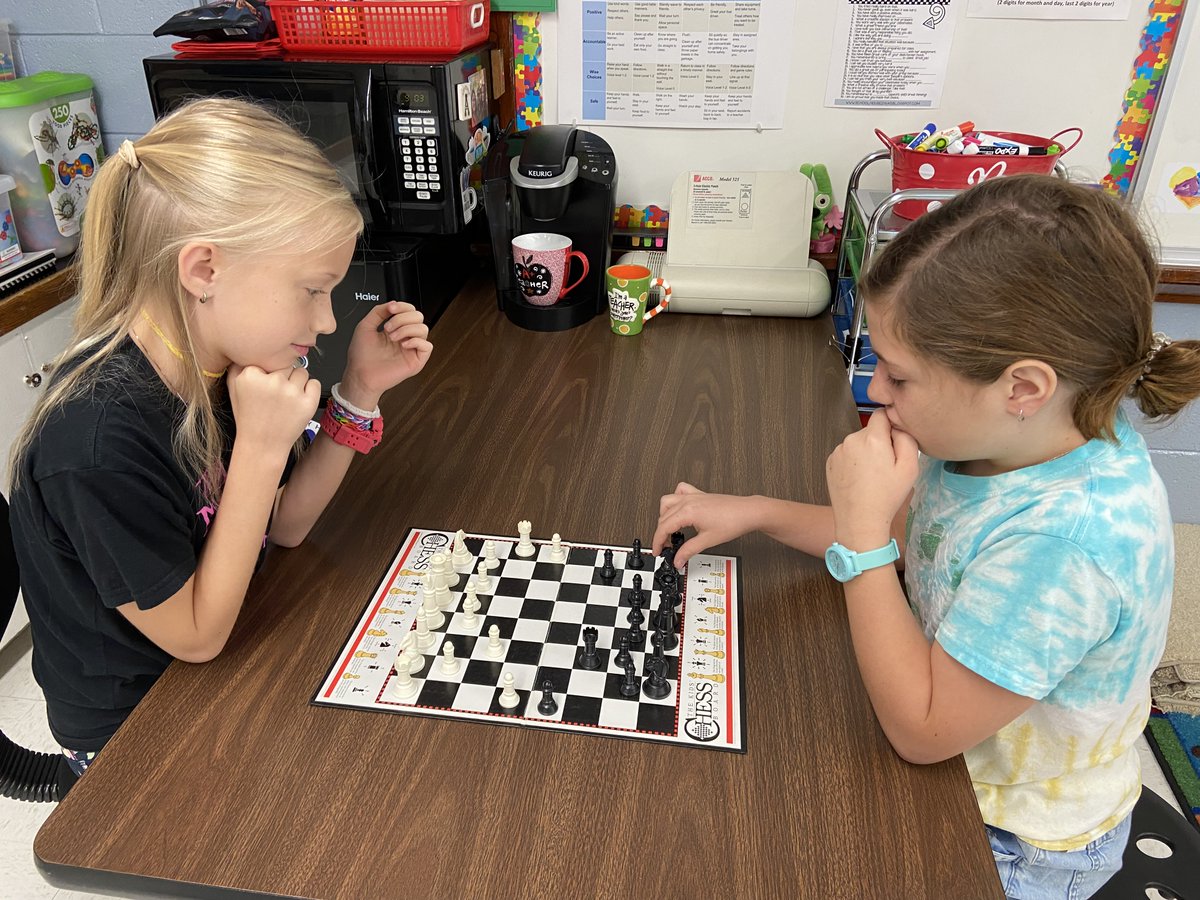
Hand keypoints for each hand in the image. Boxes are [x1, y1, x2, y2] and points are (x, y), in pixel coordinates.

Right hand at [227, 364, 320, 458]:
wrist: (262, 444)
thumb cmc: (249, 417)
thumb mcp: (233, 389)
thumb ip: (238, 365)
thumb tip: (248, 348)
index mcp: (251, 375)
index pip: (269, 358)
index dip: (268, 371)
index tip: (264, 383)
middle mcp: (272, 381)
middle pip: (286, 364)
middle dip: (283, 375)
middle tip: (275, 394)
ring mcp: (291, 392)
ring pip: (302, 372)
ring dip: (296, 382)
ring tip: (285, 400)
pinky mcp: (308, 402)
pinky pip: (314, 383)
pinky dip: (309, 391)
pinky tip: (297, 402)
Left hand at [341, 301, 432, 408]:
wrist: (360, 375)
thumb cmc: (361, 356)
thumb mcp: (365, 326)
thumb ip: (378, 311)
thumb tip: (393, 303)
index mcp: (395, 329)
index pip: (409, 311)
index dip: (403, 306)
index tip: (390, 309)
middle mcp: (405, 337)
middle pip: (418, 317)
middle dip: (402, 318)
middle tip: (388, 328)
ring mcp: (411, 349)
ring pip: (424, 329)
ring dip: (407, 329)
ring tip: (393, 337)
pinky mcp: (416, 361)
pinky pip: (427, 346)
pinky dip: (416, 341)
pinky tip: (403, 345)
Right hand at [651, 482, 762, 566]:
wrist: (748, 512)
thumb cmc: (733, 522)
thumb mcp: (708, 541)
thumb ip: (689, 551)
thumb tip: (678, 560)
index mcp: (688, 511)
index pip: (663, 527)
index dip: (658, 542)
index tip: (659, 551)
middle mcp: (688, 501)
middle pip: (663, 517)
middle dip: (661, 533)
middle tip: (667, 546)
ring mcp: (693, 496)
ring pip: (667, 502)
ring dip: (664, 515)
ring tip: (670, 529)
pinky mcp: (699, 495)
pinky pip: (680, 491)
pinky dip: (675, 499)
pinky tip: (679, 509)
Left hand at [826, 409, 917, 549]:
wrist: (859, 520)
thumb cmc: (887, 496)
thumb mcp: (910, 467)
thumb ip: (907, 438)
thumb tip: (897, 425)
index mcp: (872, 438)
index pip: (882, 414)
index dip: (892, 426)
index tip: (895, 443)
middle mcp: (851, 439)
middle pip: (870, 430)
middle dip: (879, 442)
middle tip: (886, 466)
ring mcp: (838, 451)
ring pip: (858, 442)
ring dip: (865, 452)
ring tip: (872, 475)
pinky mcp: (830, 462)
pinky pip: (847, 453)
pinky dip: (854, 461)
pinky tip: (859, 479)